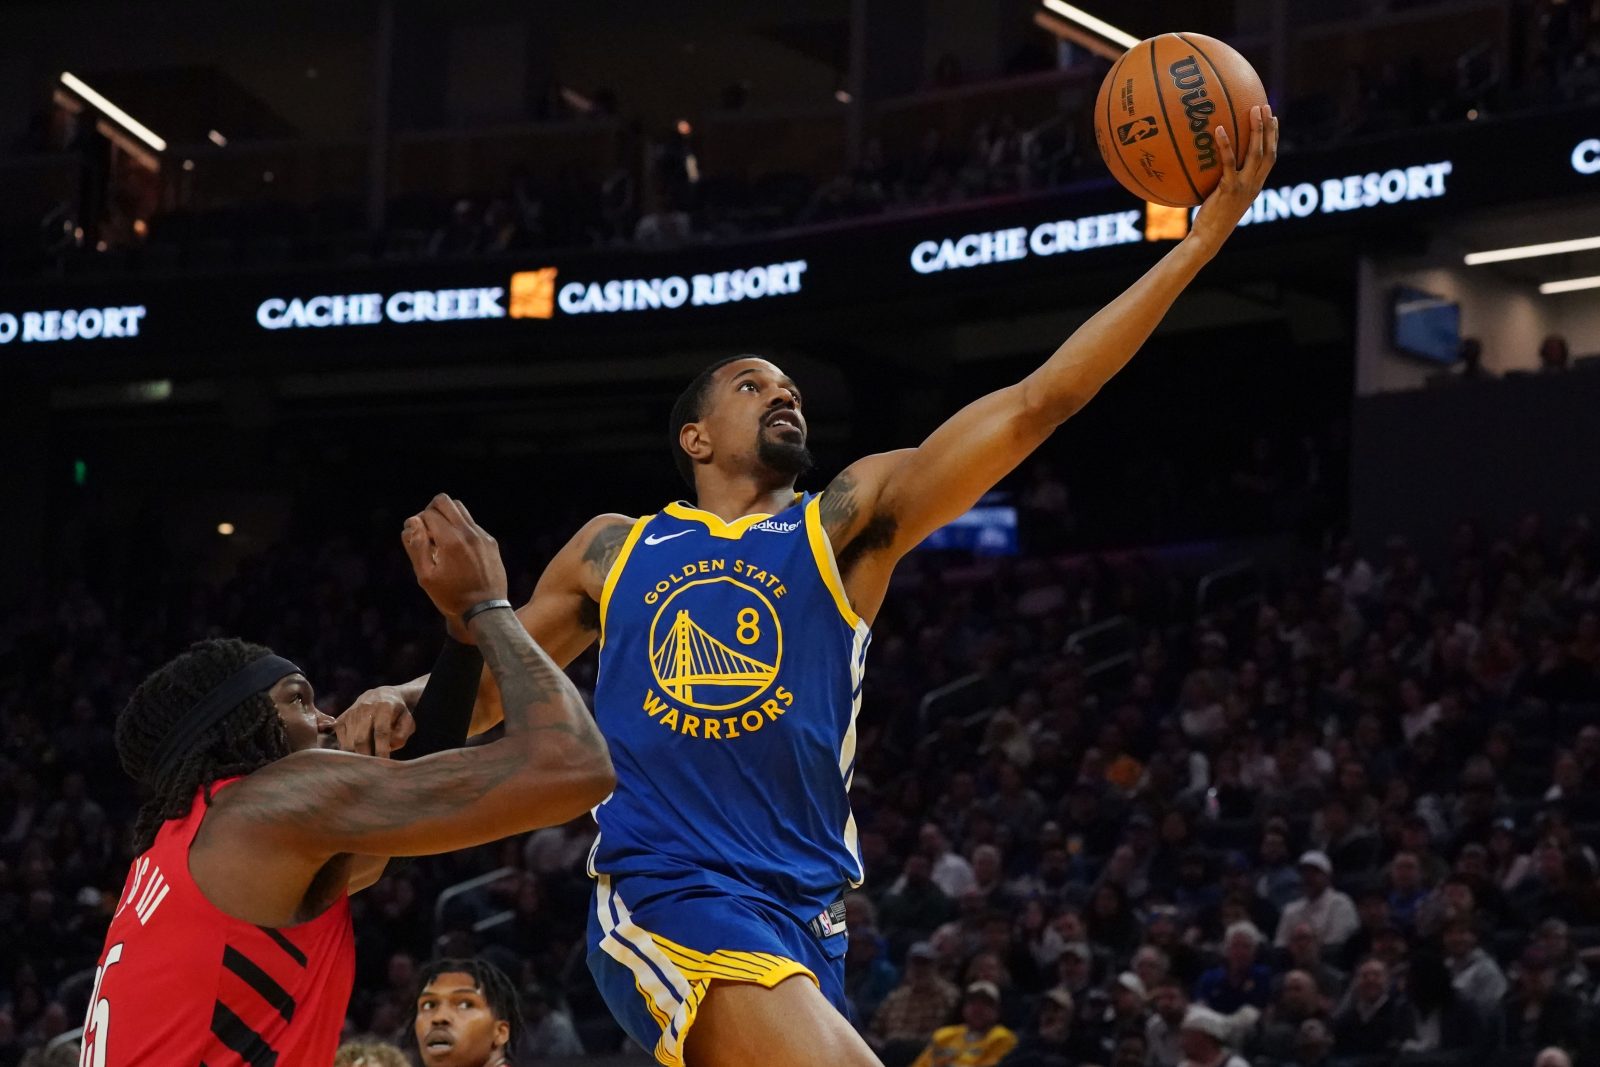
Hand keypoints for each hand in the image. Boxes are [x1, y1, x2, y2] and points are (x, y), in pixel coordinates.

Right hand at [334, 686, 416, 757]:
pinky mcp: (341, 717)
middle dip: (365, 756)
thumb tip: (389, 747)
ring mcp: (351, 712)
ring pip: (348, 740)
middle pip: (360, 739)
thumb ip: (402, 734)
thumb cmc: (397, 712)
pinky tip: (355, 751)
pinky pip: (340, 737)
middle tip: (371, 766)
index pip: (381, 732)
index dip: (382, 749)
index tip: (384, 763)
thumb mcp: (407, 720)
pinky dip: (346, 747)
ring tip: (364, 760)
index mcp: (385, 707)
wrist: (382, 695)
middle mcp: (366, 708)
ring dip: (355, 754)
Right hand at [402, 494, 508, 617]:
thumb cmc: (451, 596)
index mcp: (451, 540)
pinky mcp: (491, 542)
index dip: (417, 523)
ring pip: (460, 509)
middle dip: (431, 511)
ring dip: (446, 517)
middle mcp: (469, 533)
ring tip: (440, 538)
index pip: (428, 514)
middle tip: (427, 530)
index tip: (416, 538)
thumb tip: (412, 522)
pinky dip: (460, 528)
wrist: (485, 609)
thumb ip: (416, 546)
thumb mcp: (425, 576)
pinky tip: (456, 550)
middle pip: (445, 501)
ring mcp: (482, 536)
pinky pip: (472, 524)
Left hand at [1188, 104, 1278, 256]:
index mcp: (1255, 185)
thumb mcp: (1223, 198)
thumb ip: (1224, 181)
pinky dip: (1225, 145)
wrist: (1209, 238)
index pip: (1271, 158)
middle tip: (1265, 106)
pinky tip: (1218, 130)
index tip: (1273, 119)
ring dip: (1257, 130)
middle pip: (1269, 151)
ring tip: (1253, 109)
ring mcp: (1244, 186)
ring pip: (1256, 153)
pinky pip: (1229, 162)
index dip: (1274, 137)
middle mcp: (1254, 184)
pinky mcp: (1230, 189)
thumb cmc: (1211, 219)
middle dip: (1269, 127)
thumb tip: (1211, 164)